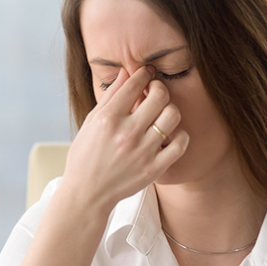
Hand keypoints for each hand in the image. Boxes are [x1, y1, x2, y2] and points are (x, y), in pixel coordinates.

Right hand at [60, 65, 189, 209]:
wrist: (87, 194)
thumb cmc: (86, 155)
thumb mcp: (91, 121)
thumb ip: (111, 96)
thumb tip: (127, 71)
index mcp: (108, 119)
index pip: (134, 84)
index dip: (143, 73)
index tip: (146, 73)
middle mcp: (126, 133)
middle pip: (159, 96)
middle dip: (159, 88)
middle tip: (155, 92)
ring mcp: (142, 152)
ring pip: (173, 115)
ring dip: (169, 109)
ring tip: (161, 115)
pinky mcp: (154, 169)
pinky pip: (180, 144)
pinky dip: (179, 135)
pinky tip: (169, 135)